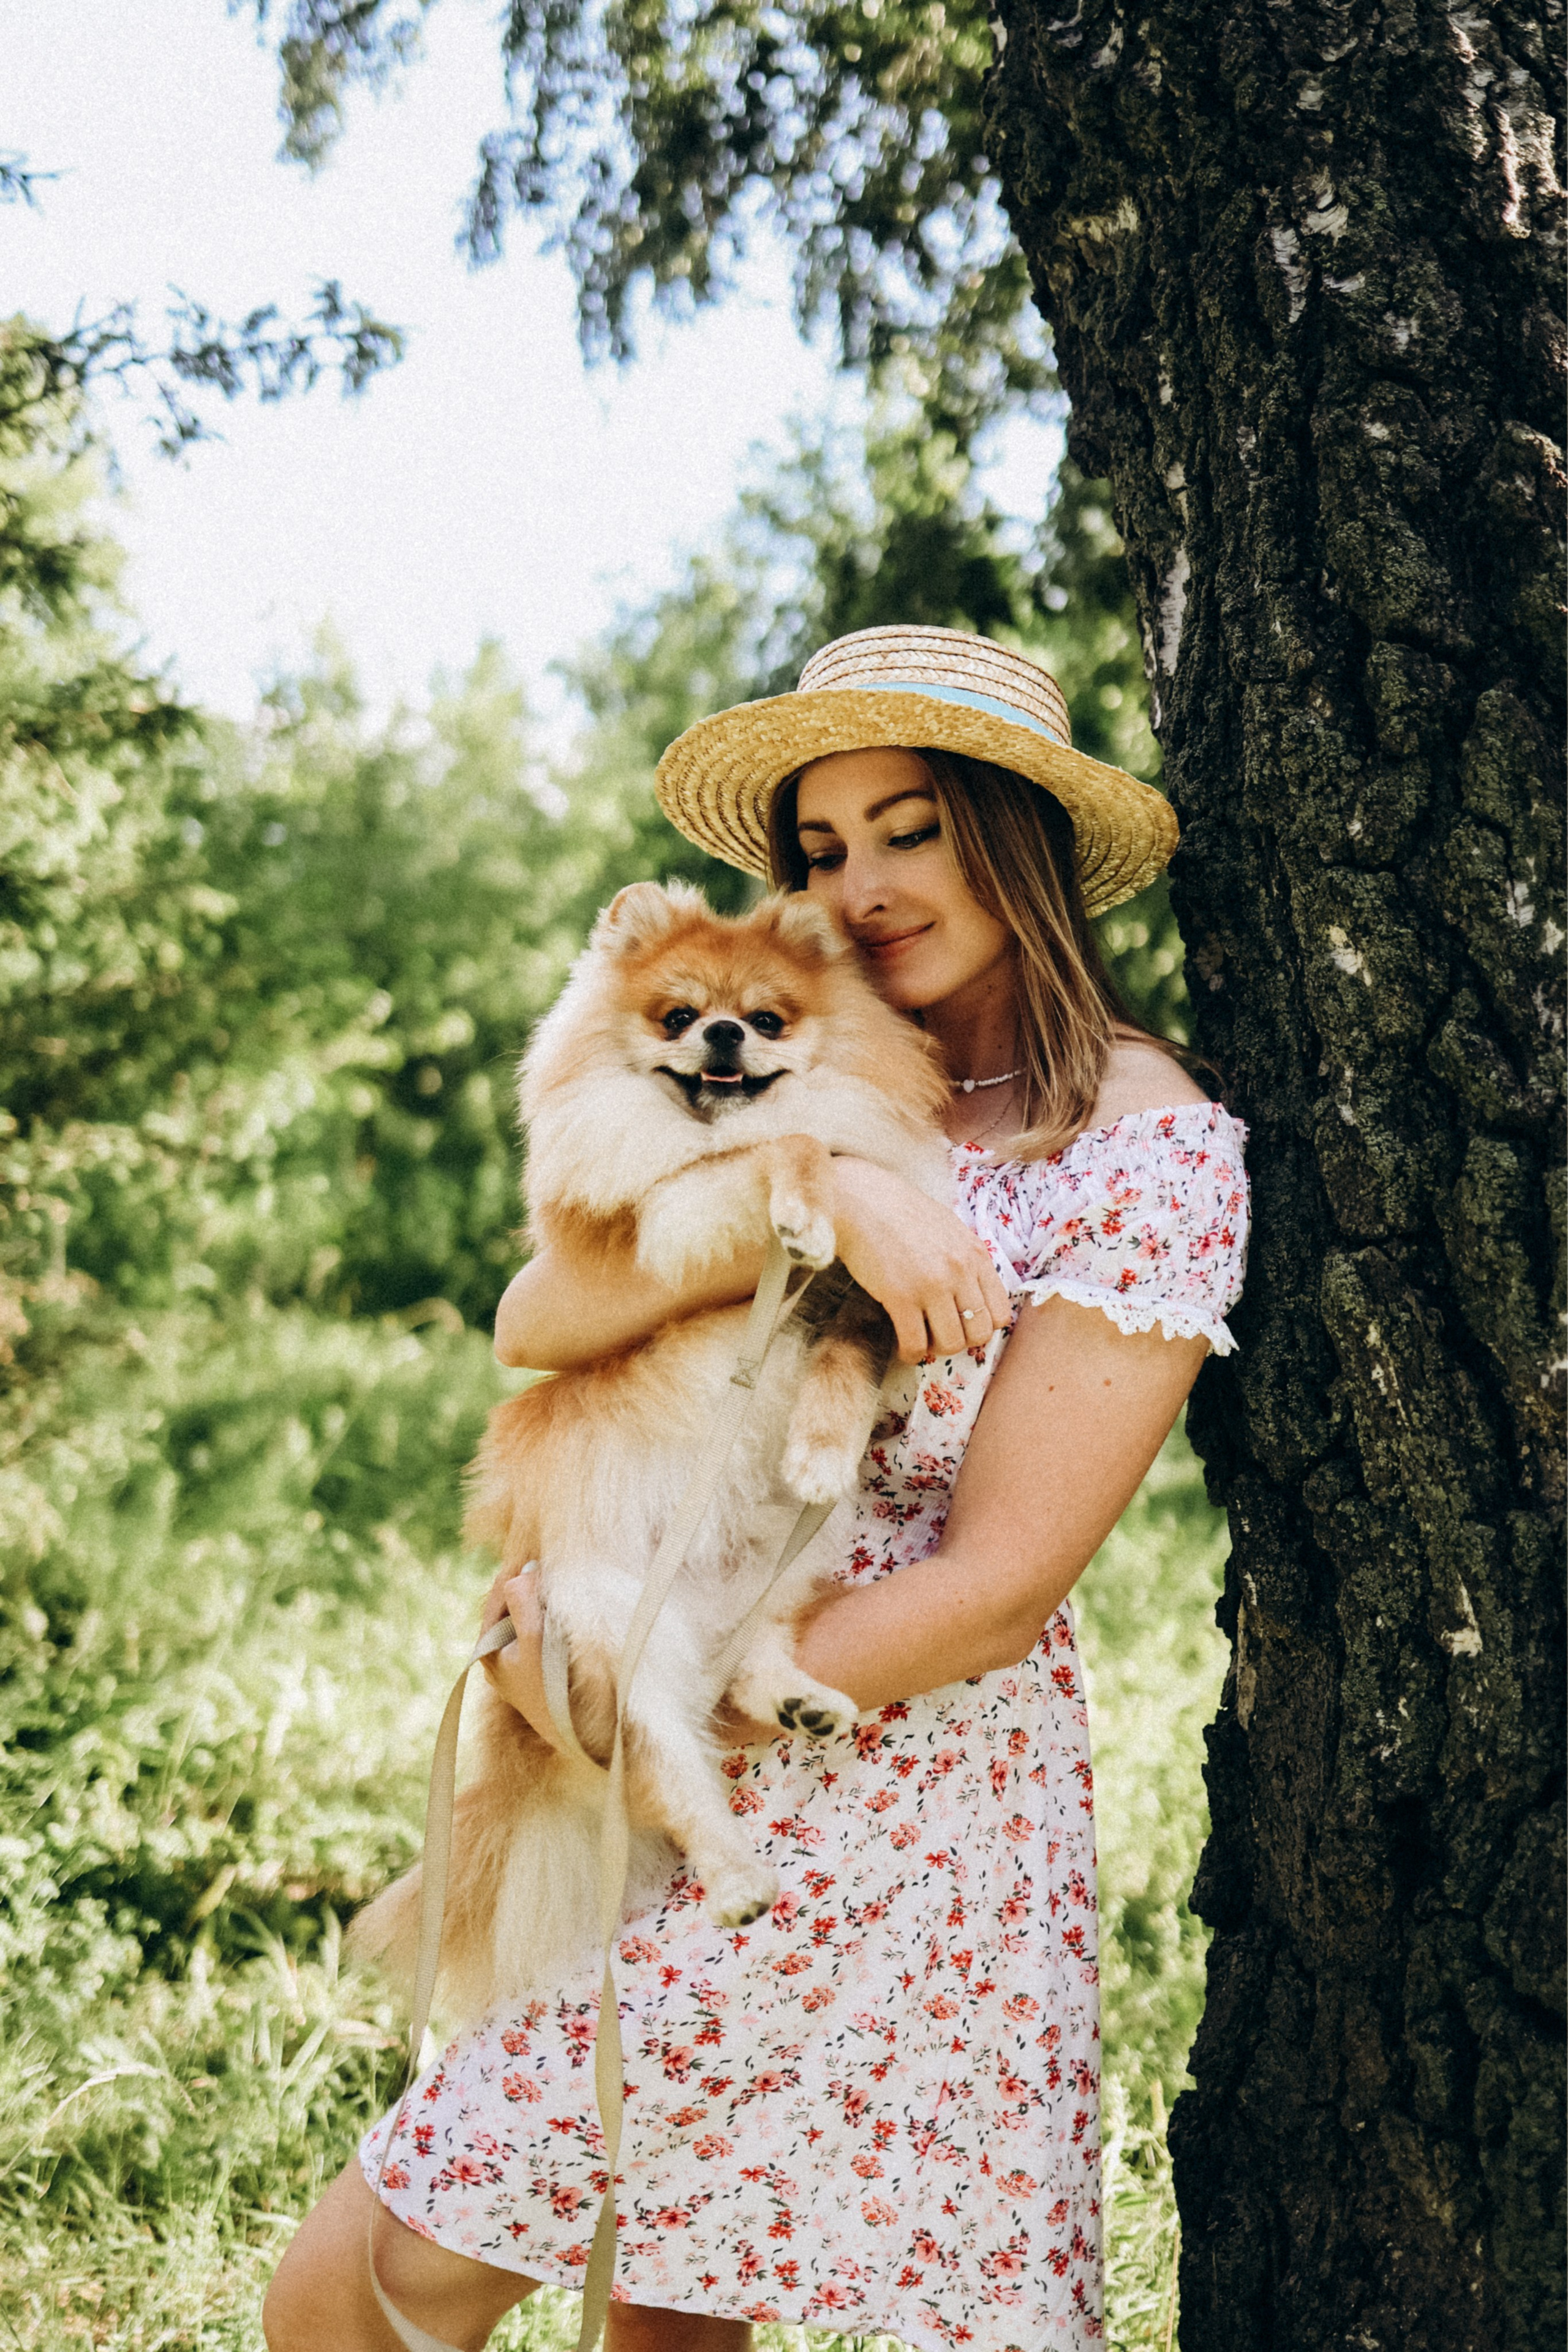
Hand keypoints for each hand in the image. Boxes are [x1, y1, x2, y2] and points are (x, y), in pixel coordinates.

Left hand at [478, 1563, 563, 1748]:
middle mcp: (501, 1659)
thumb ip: (523, 1601)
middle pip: (514, 1606)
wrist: (580, 1737)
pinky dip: (555, 1621)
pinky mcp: (542, 1673)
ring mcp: (521, 1666)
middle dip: (534, 1589)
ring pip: (531, 1619)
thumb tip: (523, 1571)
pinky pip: (544, 1634)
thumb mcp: (535, 1639)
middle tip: (556, 1572)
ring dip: (546, 1604)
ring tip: (565, 1591)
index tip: (541, 1558)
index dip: (518, 1574)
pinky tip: (571, 1618)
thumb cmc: (552, 1689)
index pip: (499, 1595)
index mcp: (489, 1650)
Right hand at [830, 1156, 1013, 1361]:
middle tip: (941, 1334)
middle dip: (961, 1341)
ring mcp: (932, 1285)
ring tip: (921, 1340)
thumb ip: (964, 1259)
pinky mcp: (900, 1297)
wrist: (860, 1199)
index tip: (964, 1324)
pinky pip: (916, 1344)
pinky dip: (911, 1354)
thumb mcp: (948, 1228)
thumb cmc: (900, 1211)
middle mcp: (960, 1271)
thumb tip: (971, 1294)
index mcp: (975, 1254)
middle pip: (979, 1333)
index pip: (1000, 1312)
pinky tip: (904, 1348)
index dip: (983, 1326)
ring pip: (951, 1343)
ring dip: (935, 1348)